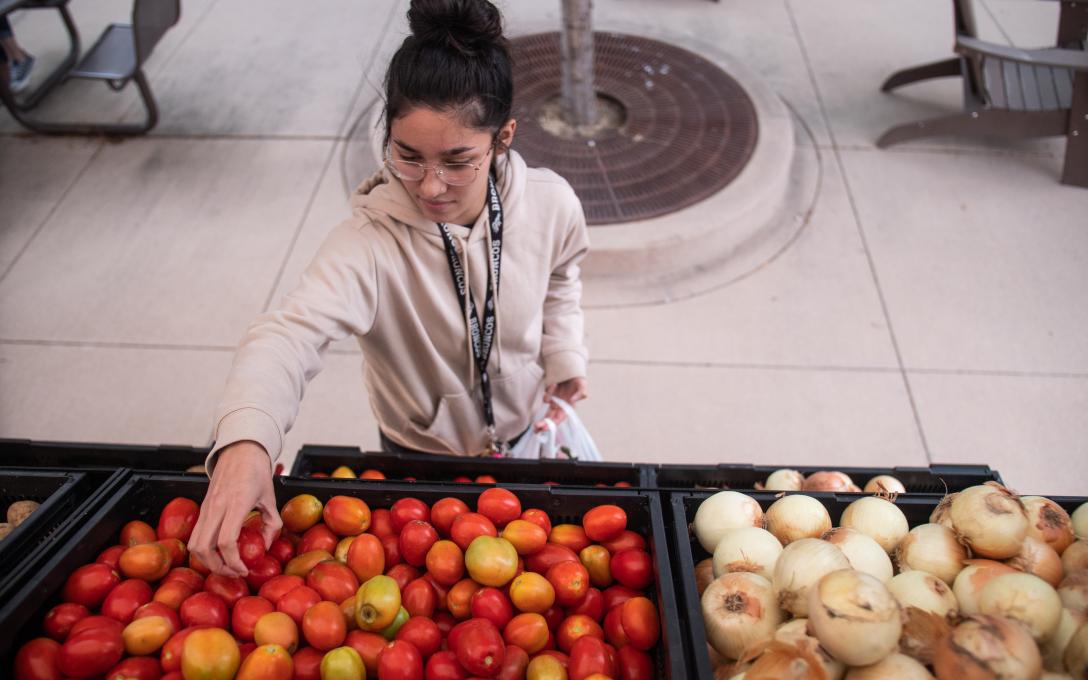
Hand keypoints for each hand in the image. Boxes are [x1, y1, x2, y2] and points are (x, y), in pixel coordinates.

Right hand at [187, 440, 281, 576]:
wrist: (240, 449)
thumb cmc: (257, 471)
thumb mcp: (271, 497)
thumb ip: (272, 523)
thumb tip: (265, 547)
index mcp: (236, 503)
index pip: (226, 541)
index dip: (234, 562)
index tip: (245, 570)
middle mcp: (216, 506)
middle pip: (204, 548)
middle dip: (217, 567)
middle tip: (235, 573)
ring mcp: (206, 507)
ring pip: (194, 544)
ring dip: (207, 561)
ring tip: (226, 566)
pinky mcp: (202, 508)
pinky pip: (195, 535)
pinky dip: (203, 549)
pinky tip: (219, 552)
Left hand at [533, 377, 587, 431]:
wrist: (570, 369)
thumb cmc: (578, 379)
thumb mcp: (582, 385)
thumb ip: (581, 393)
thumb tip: (572, 400)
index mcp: (568, 407)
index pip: (559, 418)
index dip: (552, 424)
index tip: (545, 429)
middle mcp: (560, 405)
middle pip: (551, 417)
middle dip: (543, 423)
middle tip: (536, 427)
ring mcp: (554, 399)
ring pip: (547, 408)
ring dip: (546, 399)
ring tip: (554, 385)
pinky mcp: (549, 393)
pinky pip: (546, 395)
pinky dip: (548, 391)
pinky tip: (554, 383)